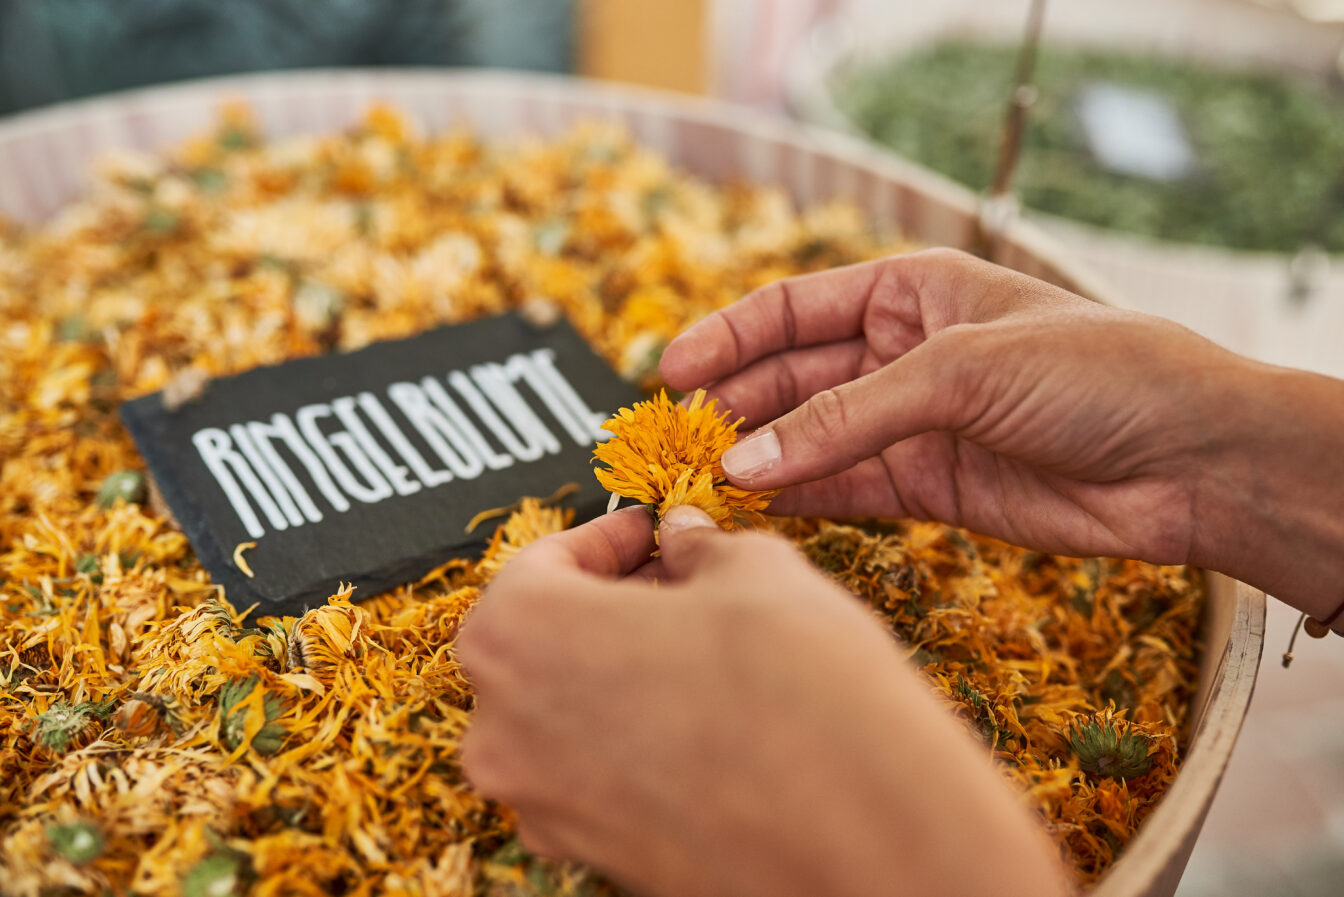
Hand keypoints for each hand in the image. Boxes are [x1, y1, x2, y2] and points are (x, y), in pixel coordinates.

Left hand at [458, 506, 1069, 896]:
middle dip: (610, 605)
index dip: (606, 538)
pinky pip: (594, 775)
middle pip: (541, 641)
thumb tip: (688, 540)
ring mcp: (543, 802)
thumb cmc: (801, 700)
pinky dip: (635, 738)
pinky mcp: (591, 853)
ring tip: (703, 652)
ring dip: (620, 674)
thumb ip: (702, 547)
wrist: (865, 841)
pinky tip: (707, 719)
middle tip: (679, 585)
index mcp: (521, 633)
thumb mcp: (758, 572)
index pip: (540, 562)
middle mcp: (505, 726)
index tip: (649, 533)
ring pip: (565, 713)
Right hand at [658, 249, 1343, 619]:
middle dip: (735, 405)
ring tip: (699, 482)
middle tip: (676, 442)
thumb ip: (846, 419)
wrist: (1189, 460)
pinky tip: (753, 509)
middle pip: (793, 376)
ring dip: (758, 457)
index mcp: (914, 291)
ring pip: (811, 438)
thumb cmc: (1094, 373)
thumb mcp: (960, 372)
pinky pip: (845, 490)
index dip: (731, 335)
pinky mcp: (930, 488)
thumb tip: (743, 461)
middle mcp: (905, 355)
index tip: (673, 371)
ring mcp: (914, 424)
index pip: (797, 307)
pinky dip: (799, 500)